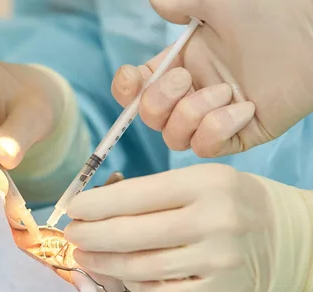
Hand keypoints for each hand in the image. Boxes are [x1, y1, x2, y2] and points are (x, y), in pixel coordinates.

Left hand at [64, 164, 278, 291]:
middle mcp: (215, 221)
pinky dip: (134, 283)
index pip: (138, 195)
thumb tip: (95, 209)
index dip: (98, 204)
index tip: (73, 208)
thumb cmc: (228, 201)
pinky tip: (120, 273)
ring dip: (104, 263)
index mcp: (206, 183)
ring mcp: (217, 260)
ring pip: (142, 266)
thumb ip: (152, 193)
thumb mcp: (199, 180)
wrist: (283, 236)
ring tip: (84, 256)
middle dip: (92, 235)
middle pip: (133, 233)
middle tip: (72, 235)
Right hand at [111, 0, 312, 156]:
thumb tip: (156, 3)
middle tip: (186, 78)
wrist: (312, 34)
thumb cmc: (269, 13)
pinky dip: (218, 129)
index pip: (138, 90)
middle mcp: (193, 94)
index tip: (132, 78)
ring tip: (228, 91)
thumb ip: (180, 3)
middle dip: (159, 102)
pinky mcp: (238, 135)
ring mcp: (214, 117)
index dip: (126, 91)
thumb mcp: (216, 2)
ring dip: (193, 114)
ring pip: (175, 138)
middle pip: (150, 119)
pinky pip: (206, 148)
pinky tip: (246, 107)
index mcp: (181, 66)